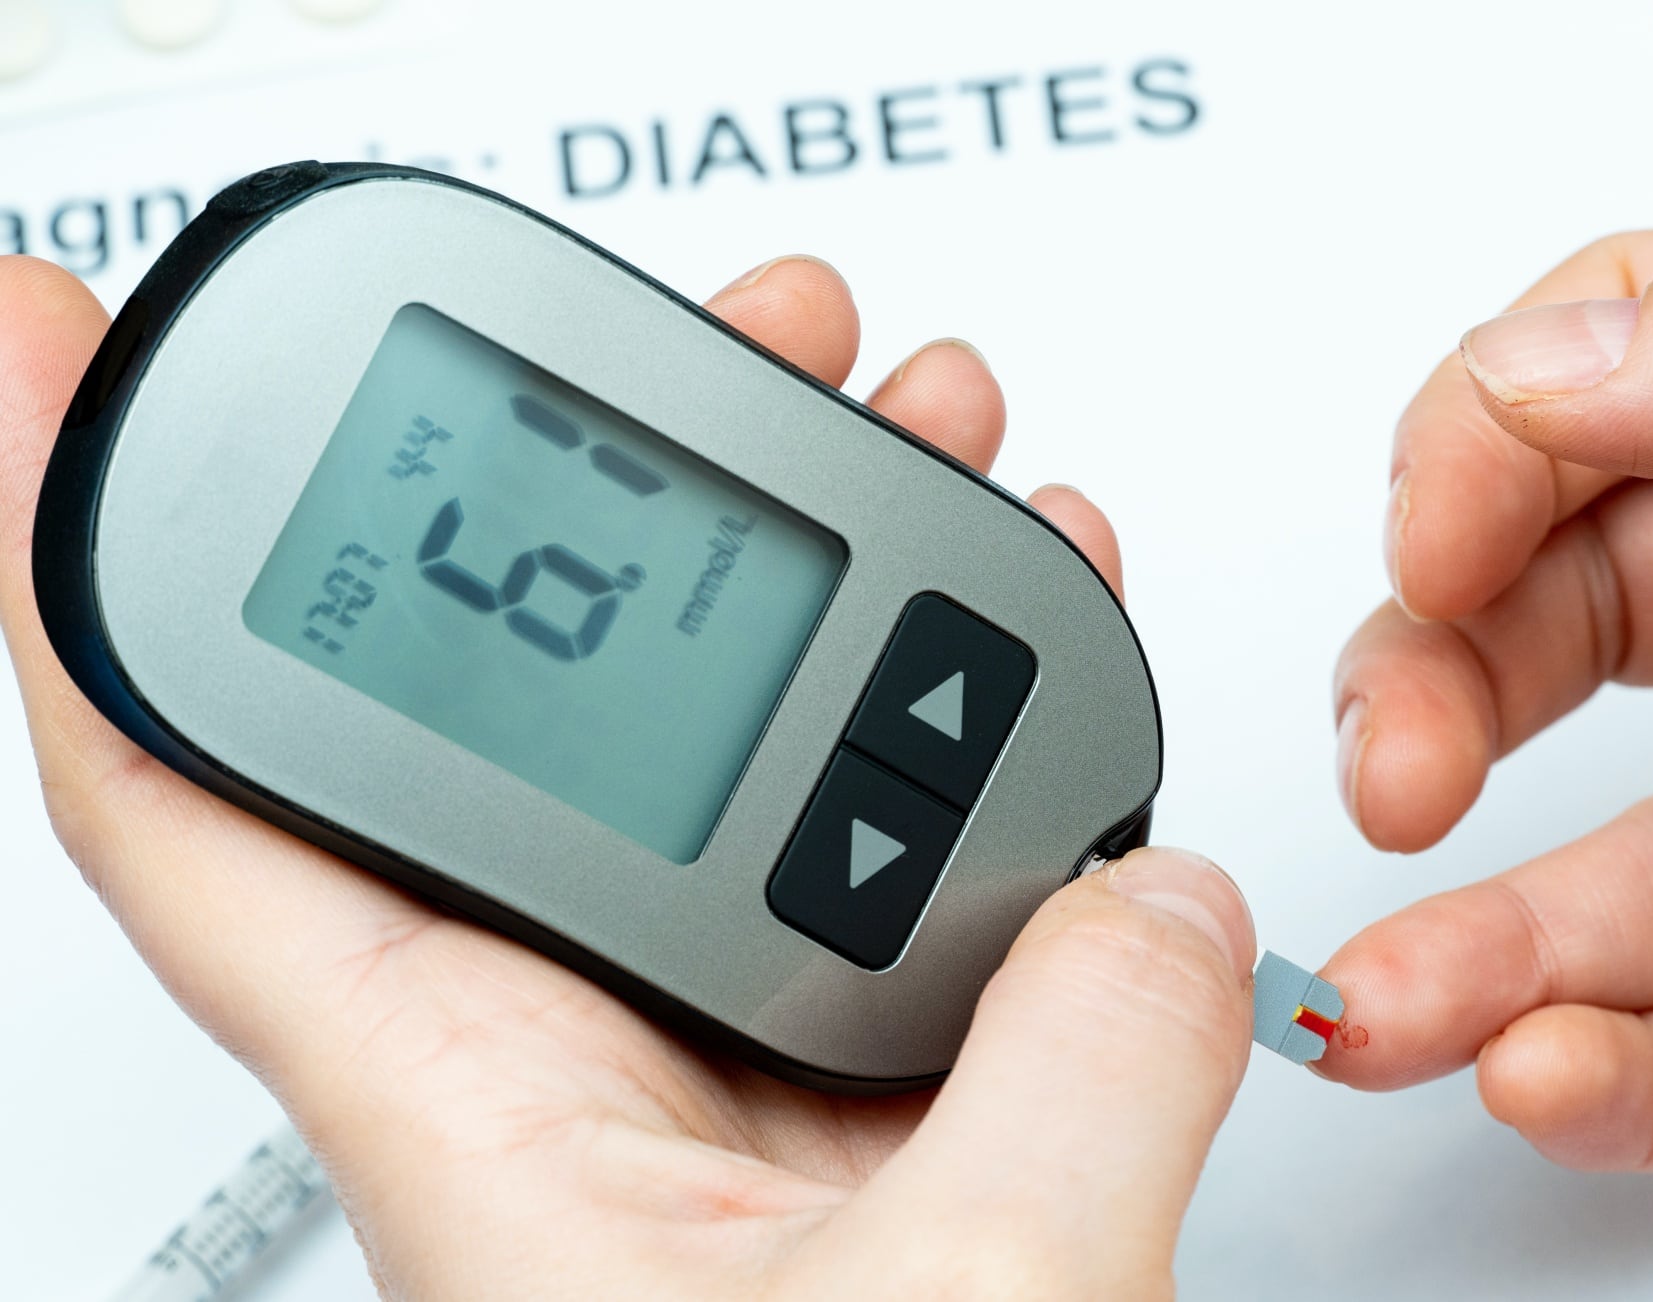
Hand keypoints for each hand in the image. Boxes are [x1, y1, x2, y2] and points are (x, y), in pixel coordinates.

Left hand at [0, 255, 1254, 1296]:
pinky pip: (897, 864)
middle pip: (517, 709)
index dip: (78, 563)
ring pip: (727, 762)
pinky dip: (968, 726)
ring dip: (810, 577)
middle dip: (579, 489)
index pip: (208, 801)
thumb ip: (1060, 1076)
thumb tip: (1147, 901)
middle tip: (661, 346)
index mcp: (483, 1106)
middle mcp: (576, 1069)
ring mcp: (728, 1083)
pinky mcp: (867, 1112)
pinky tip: (1033, 622)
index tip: (33, 369)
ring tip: (891, 421)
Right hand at [1321, 226, 1652, 1168]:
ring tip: (1384, 1004)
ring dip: (1489, 943)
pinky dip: (1640, 1073)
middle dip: (1446, 684)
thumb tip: (1528, 371)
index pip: (1627, 377)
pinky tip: (1543, 1070)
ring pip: (1651, 867)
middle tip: (1392, 770)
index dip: (1486, 440)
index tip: (1430, 541)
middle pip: (1590, 618)